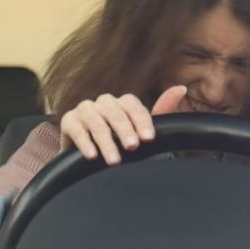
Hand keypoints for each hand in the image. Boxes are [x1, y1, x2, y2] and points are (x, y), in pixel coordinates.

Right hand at [59, 85, 187, 163]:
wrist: (87, 158)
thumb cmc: (118, 142)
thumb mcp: (139, 131)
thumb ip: (160, 112)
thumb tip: (181, 88)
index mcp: (121, 104)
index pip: (132, 104)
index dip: (141, 120)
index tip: (149, 138)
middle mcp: (103, 103)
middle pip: (114, 111)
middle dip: (125, 130)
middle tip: (133, 148)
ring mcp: (84, 110)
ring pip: (96, 121)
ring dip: (106, 140)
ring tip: (114, 160)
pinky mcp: (68, 121)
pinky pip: (77, 129)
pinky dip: (84, 143)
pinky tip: (92, 155)